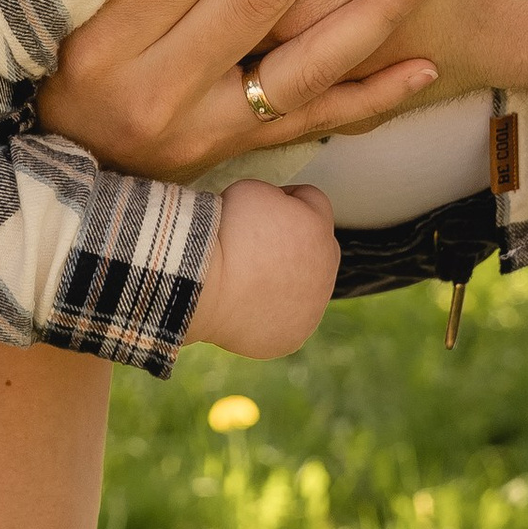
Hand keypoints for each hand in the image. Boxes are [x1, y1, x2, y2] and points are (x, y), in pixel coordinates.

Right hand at [36, 0, 446, 184]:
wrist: (56, 175)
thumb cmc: (61, 66)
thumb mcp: (73, 9)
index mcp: (108, 39)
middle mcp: (158, 89)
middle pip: (257, 0)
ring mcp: (203, 131)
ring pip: (303, 68)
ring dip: (375, 12)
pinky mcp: (235, 157)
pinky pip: (317, 123)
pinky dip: (374, 96)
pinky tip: (426, 64)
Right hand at [185, 181, 340, 356]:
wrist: (202, 288)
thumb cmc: (222, 235)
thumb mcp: (251, 190)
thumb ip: (276, 198)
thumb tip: (274, 214)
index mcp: (317, 227)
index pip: (312, 200)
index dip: (286, 198)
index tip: (261, 209)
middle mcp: (325, 270)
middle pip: (318, 246)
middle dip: (295, 241)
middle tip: (256, 245)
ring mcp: (312, 309)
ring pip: (306, 285)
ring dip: (286, 279)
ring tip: (249, 278)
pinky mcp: (292, 337)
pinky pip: (287, 319)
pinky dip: (271, 313)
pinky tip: (246, 306)